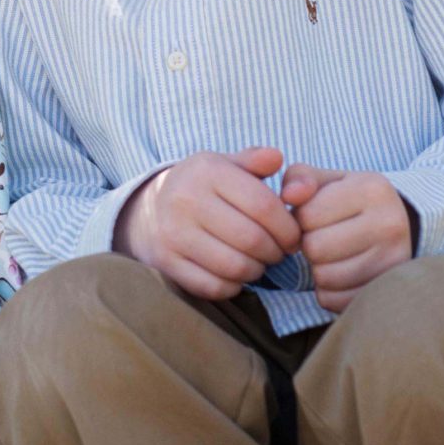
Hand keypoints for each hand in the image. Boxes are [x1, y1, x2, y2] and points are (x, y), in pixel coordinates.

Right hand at [116, 148, 300, 299]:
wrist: (150, 209)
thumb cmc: (202, 187)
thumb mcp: (225, 165)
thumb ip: (255, 160)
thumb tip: (277, 158)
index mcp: (206, 171)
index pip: (263, 205)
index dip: (288, 227)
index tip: (293, 237)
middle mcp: (185, 200)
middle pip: (252, 239)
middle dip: (275, 252)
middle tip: (278, 252)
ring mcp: (172, 233)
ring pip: (235, 267)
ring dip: (256, 270)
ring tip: (258, 262)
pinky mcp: (165, 262)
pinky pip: (214, 286)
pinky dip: (233, 286)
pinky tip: (235, 274)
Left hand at [280, 166, 412, 311]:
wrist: (401, 224)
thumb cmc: (351, 200)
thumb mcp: (327, 180)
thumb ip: (300, 178)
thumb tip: (289, 196)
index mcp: (372, 189)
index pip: (307, 215)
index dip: (300, 218)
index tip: (314, 217)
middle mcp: (390, 225)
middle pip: (315, 248)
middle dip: (309, 244)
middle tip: (322, 238)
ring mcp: (393, 262)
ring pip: (324, 277)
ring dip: (317, 268)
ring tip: (332, 255)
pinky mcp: (388, 292)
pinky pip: (335, 301)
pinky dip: (328, 291)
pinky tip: (340, 273)